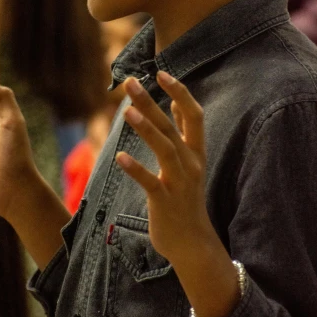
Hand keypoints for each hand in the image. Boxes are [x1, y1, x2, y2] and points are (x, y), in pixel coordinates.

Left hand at [116, 71, 210, 265]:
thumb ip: (185, 133)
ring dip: (146, 129)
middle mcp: (191, 164)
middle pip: (171, 127)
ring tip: (127, 111)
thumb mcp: (190, 163)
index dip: (180, 93)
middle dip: (151, 103)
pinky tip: (120, 156)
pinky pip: (150, 182)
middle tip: (130, 82)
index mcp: (196, 152)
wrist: (192, 243)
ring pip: (164, 150)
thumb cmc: (186, 199)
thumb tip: (176, 102)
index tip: (161, 73)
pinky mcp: (165, 202)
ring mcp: (179, 183)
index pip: (194, 115)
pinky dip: (136, 169)